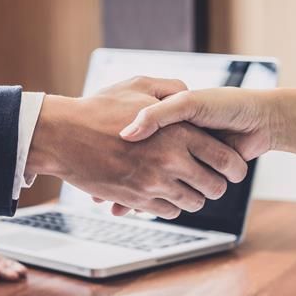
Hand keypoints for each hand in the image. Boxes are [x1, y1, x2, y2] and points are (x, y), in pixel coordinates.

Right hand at [25, 77, 248, 218]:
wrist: (62, 135)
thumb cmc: (98, 108)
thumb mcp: (138, 84)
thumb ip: (171, 90)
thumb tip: (191, 96)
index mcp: (179, 132)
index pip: (225, 159)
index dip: (233, 165)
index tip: (231, 165)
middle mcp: (171, 160)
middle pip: (214, 187)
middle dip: (217, 184)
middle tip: (211, 178)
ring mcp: (154, 183)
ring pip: (193, 203)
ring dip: (194, 196)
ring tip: (188, 184)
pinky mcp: (137, 199)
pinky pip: (168, 211)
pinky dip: (171, 205)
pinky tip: (165, 191)